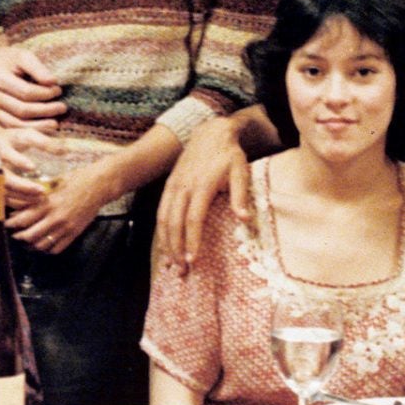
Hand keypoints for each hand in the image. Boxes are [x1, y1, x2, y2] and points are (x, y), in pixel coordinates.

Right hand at [0, 39, 64, 127]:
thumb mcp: (24, 56)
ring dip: (37, 126)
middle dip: (45, 110)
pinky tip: (42, 129)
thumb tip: (53, 82)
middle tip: (62, 108)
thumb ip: (38, 68)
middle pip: (22, 110)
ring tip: (55, 124)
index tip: (59, 90)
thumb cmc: (10, 58)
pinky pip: (10, 127)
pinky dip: (27, 130)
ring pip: (15, 123)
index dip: (45, 93)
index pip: (26, 92)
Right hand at [0, 121, 52, 206]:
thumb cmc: (10, 139)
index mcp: (3, 146)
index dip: (19, 161)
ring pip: (3, 191)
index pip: (9, 153)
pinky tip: (30, 205)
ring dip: (21, 196)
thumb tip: (65, 151)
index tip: (32, 167)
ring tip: (40, 199)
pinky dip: (15, 203)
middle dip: (22, 186)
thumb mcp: (25, 134)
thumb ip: (44, 142)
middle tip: (41, 191)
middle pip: (5, 178)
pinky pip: (1, 198)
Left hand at [5, 158, 111, 254]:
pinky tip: (44, 245)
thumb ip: (39, 193)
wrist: (100, 185)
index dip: (12, 224)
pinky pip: (57, 248)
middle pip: (30, 235)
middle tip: (14, 235)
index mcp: (48, 203)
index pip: (24, 219)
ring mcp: (65, 228)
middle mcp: (55, 218)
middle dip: (19, 237)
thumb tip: (22, 199)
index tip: (6, 224)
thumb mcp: (54, 182)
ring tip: (27, 242)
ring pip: (42, 245)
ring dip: (32, 245)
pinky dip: (47, 249)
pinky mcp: (74, 233)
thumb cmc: (77, 179)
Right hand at [156, 118, 249, 270]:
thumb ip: (240, 195)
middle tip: (182, 271)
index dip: (192, 241)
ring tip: (171, 264)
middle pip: (174, 223)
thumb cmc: (229, 155)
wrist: (210, 133)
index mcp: (201, 186)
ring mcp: (173, 186)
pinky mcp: (168, 186)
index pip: (194, 219)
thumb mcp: (241, 171)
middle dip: (176, 249)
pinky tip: (165, 246)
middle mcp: (183, 187)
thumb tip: (244, 219)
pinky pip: (160, 212)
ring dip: (166, 244)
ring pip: (163, 219)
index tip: (194, 261)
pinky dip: (161, 232)